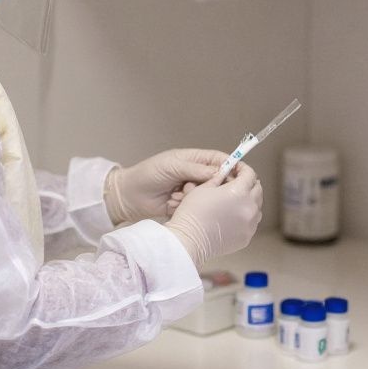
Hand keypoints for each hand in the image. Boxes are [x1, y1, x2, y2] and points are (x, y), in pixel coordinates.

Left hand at [104, 149, 228, 224]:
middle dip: (208, 186)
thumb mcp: (173, 166)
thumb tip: (220, 172)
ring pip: (207, 196)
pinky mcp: (186, 207)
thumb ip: (196, 168)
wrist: (129, 196)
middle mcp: (196, 175)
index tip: (238, 176)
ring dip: (193, 196)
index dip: (231, 167)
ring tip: (177, 194)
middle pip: (217, 181)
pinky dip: (185, 206)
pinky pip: (196, 208)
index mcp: (195, 160)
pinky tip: (171, 203)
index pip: (220, 160)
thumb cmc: (149, 174)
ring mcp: (192, 192)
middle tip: (193, 187)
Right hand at [164, 163, 262, 267]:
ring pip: (257, 207)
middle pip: (258, 189)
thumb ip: (218, 179)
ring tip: (235, 201)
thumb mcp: (203, 188)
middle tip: (237, 182)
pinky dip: (246, 216)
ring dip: (249, 200)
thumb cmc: (193, 213)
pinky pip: (252, 222)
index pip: (250, 174)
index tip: (237, 168)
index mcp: (239, 192)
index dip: (243, 168)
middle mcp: (249, 207)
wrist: (189, 240)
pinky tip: (233, 216)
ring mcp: (250, 224)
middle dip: (249, 183)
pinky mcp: (247, 236)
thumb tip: (224, 174)